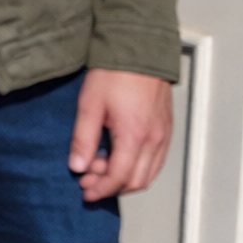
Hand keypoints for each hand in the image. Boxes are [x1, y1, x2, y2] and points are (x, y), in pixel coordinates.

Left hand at [70, 67, 172, 202]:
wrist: (138, 50)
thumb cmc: (114, 74)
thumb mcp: (89, 105)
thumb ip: (83, 139)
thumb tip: (78, 166)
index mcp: (135, 136)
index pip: (120, 177)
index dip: (101, 189)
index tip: (86, 192)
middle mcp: (154, 139)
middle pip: (137, 180)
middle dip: (111, 186)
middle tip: (88, 180)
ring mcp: (163, 135)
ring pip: (148, 173)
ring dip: (124, 178)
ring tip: (99, 168)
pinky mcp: (165, 129)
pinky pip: (155, 160)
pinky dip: (137, 167)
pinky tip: (117, 158)